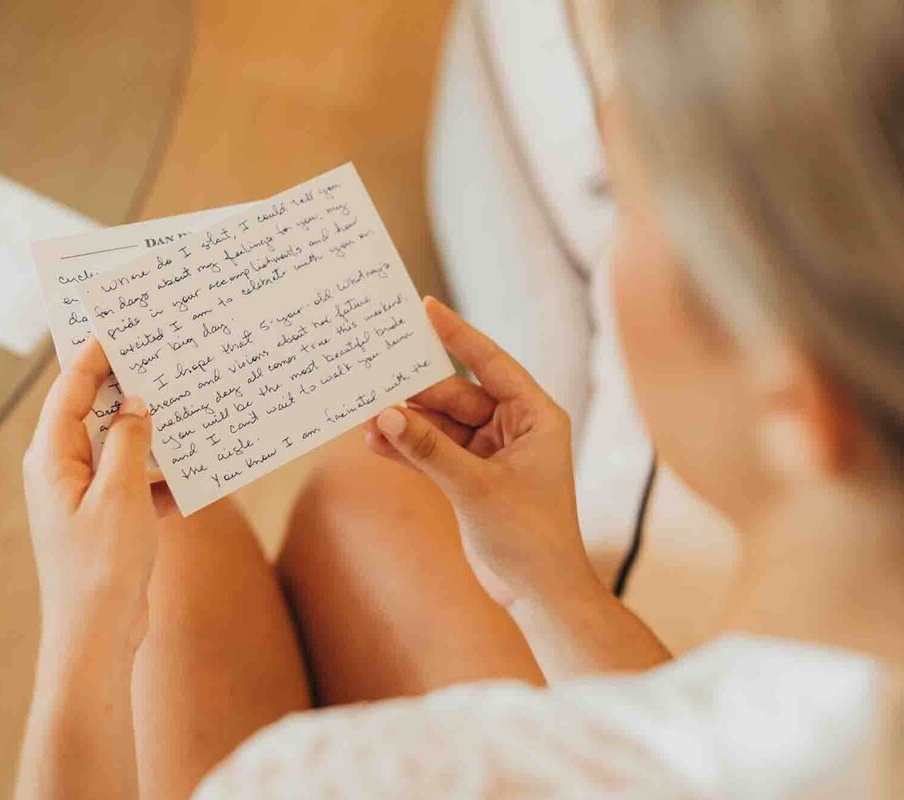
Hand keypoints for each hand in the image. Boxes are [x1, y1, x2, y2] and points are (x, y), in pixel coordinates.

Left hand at [22, 337, 161, 654]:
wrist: (97, 637)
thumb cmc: (99, 567)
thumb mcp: (119, 495)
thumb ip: (129, 442)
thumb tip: (136, 403)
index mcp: (52, 459)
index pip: (69, 392)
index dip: (92, 357)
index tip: (119, 327)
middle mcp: (64, 472)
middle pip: (95, 414)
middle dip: (126, 386)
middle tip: (159, 355)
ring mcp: (88, 496)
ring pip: (122, 447)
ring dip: (152, 430)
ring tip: (185, 402)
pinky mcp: (111, 519)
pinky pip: (139, 481)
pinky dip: (164, 473)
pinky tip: (197, 468)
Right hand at [365, 298, 591, 609]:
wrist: (539, 593)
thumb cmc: (529, 537)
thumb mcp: (475, 487)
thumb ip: (430, 449)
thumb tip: (386, 414)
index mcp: (535, 415)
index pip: (490, 363)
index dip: (458, 335)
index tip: (426, 307)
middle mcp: (515, 427)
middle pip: (456, 395)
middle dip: (415, 396)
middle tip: (372, 387)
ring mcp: (492, 452)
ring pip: (440, 425)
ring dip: (406, 426)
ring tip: (363, 421)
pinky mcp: (472, 476)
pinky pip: (435, 452)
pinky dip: (409, 450)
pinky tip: (375, 445)